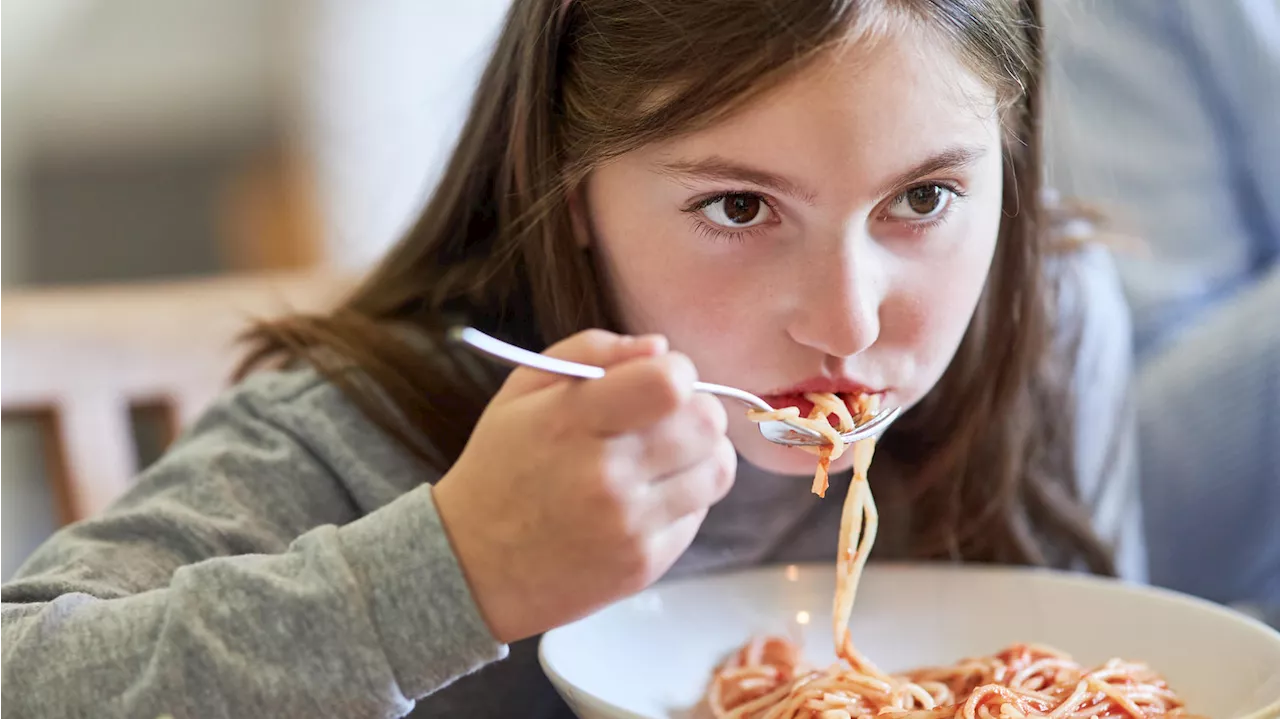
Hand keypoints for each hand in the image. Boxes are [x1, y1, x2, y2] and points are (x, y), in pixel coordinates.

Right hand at [433, 329, 735, 642]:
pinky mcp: (644, 564)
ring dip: (700, 454)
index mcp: (571, 422)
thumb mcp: (523, 391)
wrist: (473, 568)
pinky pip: (699, 513)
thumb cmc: (502, 466)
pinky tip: (646, 496)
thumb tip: (661, 349)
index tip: (661, 381)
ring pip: (717, 469)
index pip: (669, 385)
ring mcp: (627, 526)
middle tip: (667, 419)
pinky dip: (684, 498)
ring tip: (663, 456)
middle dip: (696, 410)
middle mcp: (604, 476)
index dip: (678, 374)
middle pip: (706, 424)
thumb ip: (592, 352)